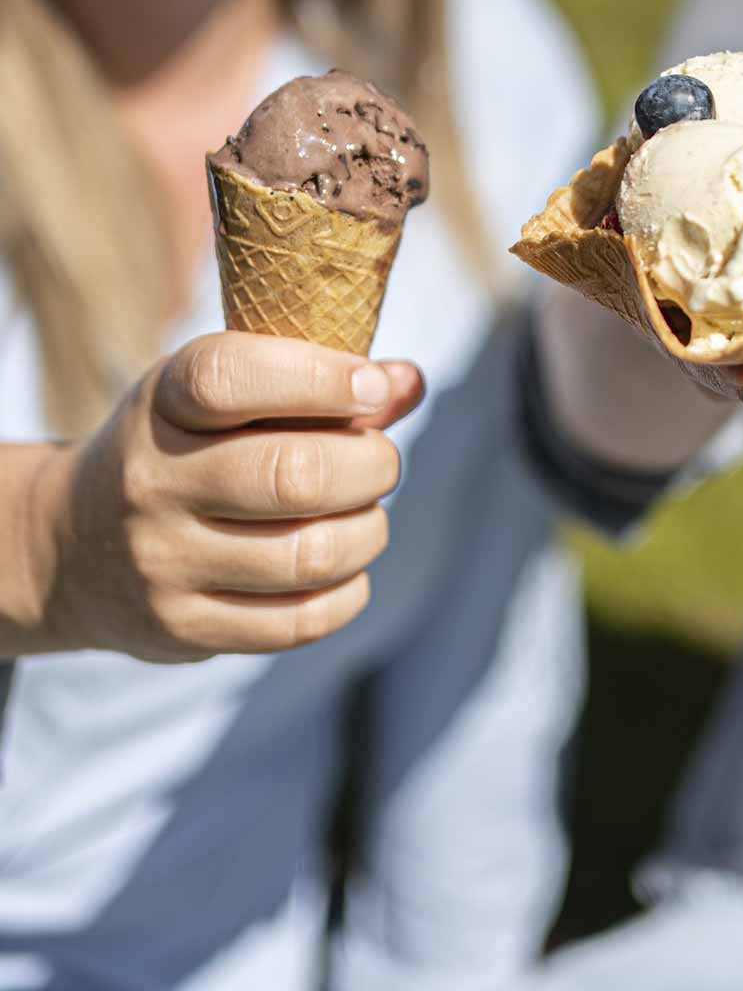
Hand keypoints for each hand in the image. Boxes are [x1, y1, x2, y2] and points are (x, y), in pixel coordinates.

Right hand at [25, 333, 422, 661]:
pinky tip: (343, 568)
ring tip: (364, 516)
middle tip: (379, 463)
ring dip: (369, 531)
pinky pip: (303, 620)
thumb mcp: (224, 399)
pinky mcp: (183, 628)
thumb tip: (407, 381)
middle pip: (294, 475)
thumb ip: (319, 383)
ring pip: (312, 554)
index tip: (371, 388)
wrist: (71, 547)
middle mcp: (152, 482)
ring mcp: (162, 562)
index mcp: (163, 403)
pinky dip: (349, 590)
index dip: (319, 378)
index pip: (230, 377)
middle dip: (371, 466)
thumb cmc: (183, 452)